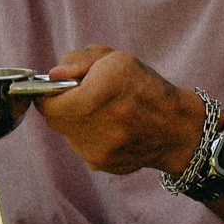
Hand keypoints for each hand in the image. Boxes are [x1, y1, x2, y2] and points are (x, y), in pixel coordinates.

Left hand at [35, 47, 204, 175]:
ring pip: (68, 134)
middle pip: (56, 119)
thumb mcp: (116, 59)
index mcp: (96, 96)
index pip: (48, 102)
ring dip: (77, 122)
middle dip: (64, 106)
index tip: (59, 87)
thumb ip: (78, 61)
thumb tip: (53, 75)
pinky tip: (111, 129)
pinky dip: (90, 137)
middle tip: (82, 97)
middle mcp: (97, 127)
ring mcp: (99, 151)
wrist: (176, 128)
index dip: (49, 93)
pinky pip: (83, 148)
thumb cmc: (145, 87)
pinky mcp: (103, 165)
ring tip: (103, 113)